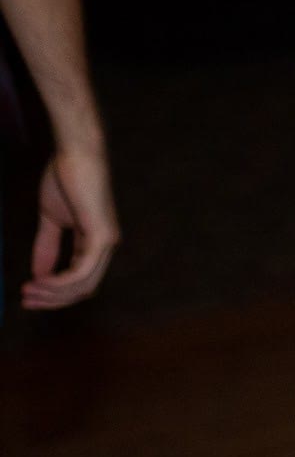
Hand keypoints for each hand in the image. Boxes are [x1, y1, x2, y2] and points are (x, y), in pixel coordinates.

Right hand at [24, 144, 116, 307]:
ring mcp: (106, 242)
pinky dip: (59, 283)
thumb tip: (39, 275)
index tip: (27, 295)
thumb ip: (47, 247)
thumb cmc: (66, 182)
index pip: (80, 282)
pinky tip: (41, 281)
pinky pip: (82, 273)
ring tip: (28, 290)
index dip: (54, 294)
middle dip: (53, 300)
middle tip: (25, 300)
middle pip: (83, 290)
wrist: (75, 156)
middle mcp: (105, 246)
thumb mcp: (51, 220)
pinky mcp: (102, 236)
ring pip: (83, 285)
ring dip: (53, 293)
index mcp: (95, 243)